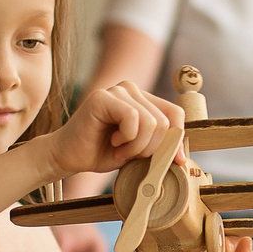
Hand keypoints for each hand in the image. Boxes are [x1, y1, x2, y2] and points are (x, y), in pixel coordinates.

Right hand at [46, 81, 182, 180]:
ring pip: (152, 122)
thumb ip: (160, 146)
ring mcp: (117, 90)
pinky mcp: (103, 97)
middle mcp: (131, 89)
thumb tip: (183, 157)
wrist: (68, 157)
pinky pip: (133, 119)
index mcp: (142, 100)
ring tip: (119, 150)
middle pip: (165, 121)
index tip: (173, 162)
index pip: (175, 114)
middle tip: (129, 155)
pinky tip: (113, 142)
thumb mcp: (139, 151)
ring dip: (137, 146)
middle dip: (151, 148)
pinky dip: (127, 139)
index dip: (176, 139)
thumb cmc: (102, 153)